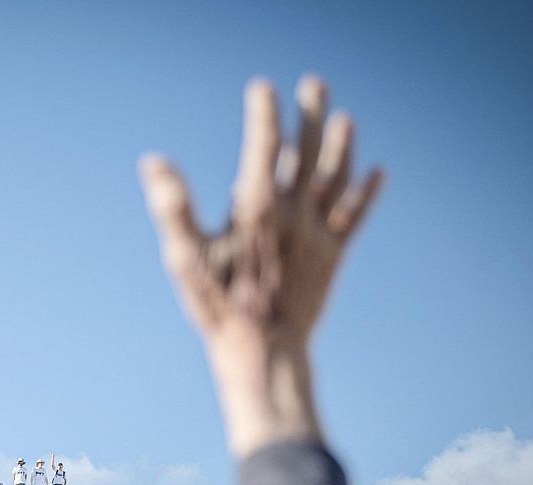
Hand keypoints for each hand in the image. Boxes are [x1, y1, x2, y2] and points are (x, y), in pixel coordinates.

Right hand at [140, 76, 381, 455]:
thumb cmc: (218, 306)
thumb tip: (154, 162)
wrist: (264, 352)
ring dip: (342, 145)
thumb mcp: (185, 257)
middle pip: (308, 150)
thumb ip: (173, 207)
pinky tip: (378, 173)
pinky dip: (367, 192)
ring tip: (345, 119)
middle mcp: (294, 211)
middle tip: (313, 85)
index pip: (264, 143)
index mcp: (257, 206)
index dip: (264, 112)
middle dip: (310, 114)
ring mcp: (318, 232)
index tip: (261, 89)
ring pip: (336, 177)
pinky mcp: (333, 255)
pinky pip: (354, 216)